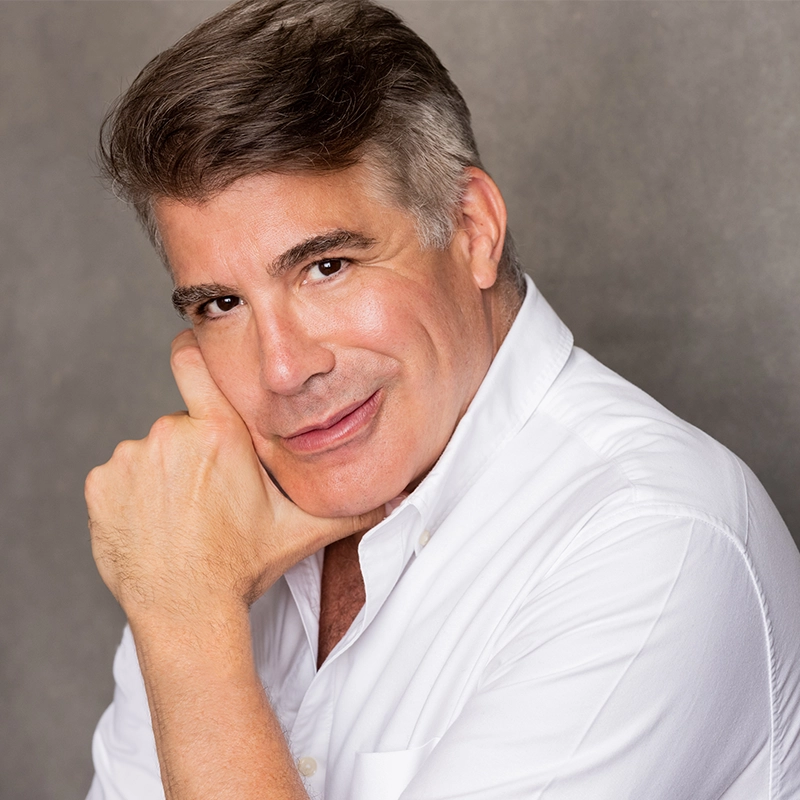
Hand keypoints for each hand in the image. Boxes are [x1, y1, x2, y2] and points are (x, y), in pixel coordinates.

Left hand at [85, 329, 383, 622]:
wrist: (185, 612)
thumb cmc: (242, 566)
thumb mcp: (301, 531)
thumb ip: (350, 508)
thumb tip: (398, 499)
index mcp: (220, 434)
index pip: (193, 361)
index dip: (193, 352)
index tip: (194, 352)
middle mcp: (172, 435)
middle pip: (185, 424)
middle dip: (197, 450)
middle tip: (212, 494)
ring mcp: (132, 459)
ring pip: (153, 452)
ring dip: (166, 474)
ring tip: (184, 515)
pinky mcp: (101, 484)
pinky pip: (120, 476)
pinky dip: (133, 493)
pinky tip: (155, 524)